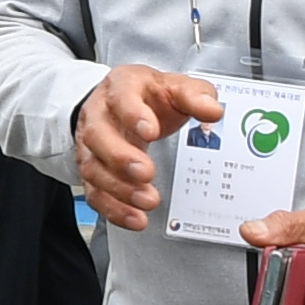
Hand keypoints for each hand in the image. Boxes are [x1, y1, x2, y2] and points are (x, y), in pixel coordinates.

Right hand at [72, 65, 219, 228]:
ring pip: (93, 168)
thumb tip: (212, 110)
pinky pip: (95, 193)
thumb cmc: (150, 97)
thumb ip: (196, 96)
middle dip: (121, 158)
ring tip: (148, 200)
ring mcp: (91, 145)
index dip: (133, 115)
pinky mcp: (92, 171)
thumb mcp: (175, 87)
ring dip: (120, 189)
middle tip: (146, 172)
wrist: (124, 106)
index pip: (121, 97)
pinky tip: (135, 218)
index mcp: (121, 87)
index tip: (151, 131)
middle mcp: (99, 115)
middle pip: (98, 135)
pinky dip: (114, 209)